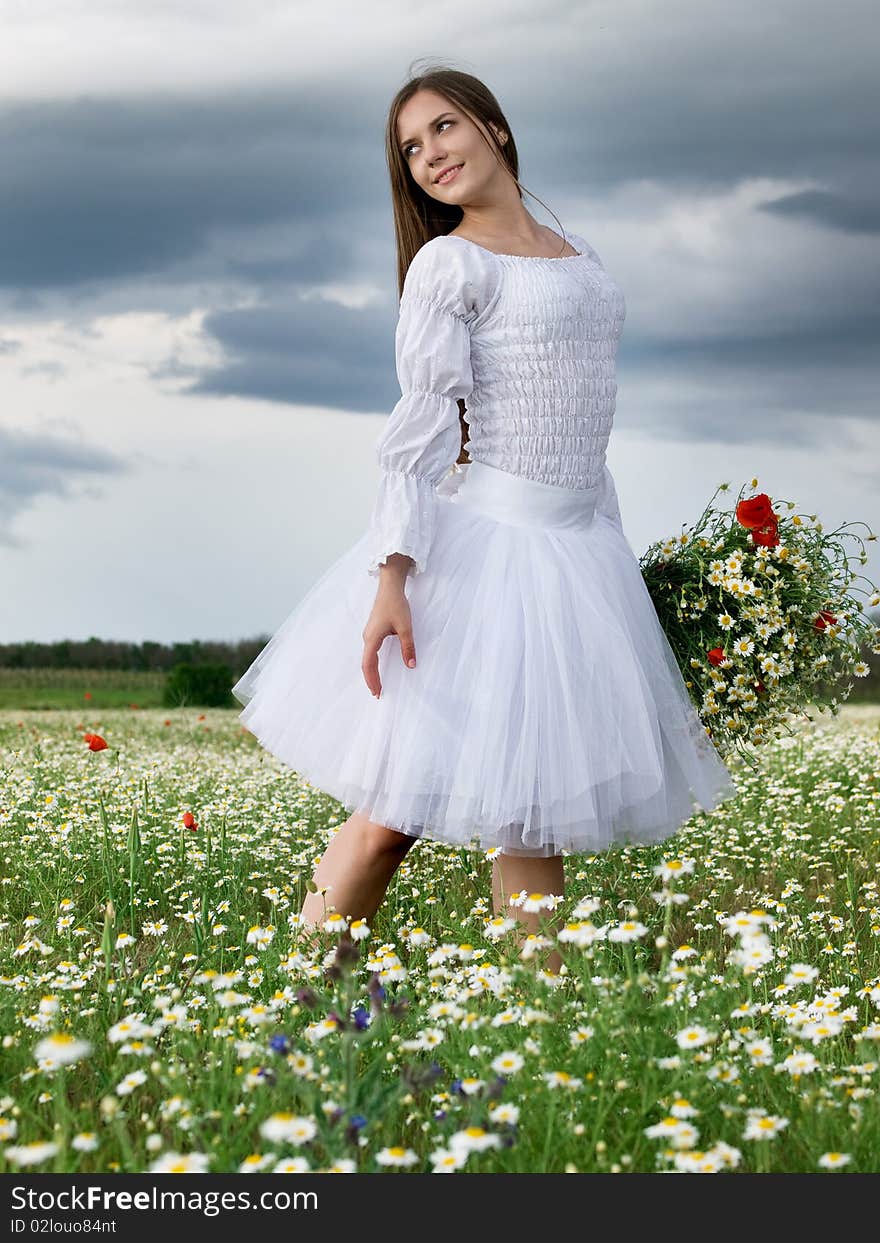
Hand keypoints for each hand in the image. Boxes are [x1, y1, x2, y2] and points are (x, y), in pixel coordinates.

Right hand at [362, 580, 416, 697]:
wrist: (389, 588)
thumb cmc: (396, 606)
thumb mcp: (405, 628)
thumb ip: (408, 647)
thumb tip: (411, 665)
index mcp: (372, 639)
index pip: (369, 665)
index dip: (372, 680)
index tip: (377, 692)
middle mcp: (367, 638)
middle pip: (366, 664)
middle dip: (371, 679)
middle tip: (378, 694)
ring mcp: (369, 634)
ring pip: (367, 658)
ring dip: (371, 672)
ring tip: (377, 684)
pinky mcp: (373, 631)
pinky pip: (370, 651)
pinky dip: (372, 663)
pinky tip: (377, 667)